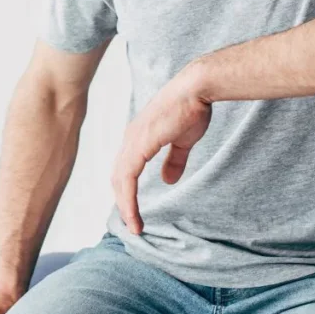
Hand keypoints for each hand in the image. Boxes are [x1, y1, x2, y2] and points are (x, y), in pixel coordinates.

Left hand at [112, 63, 212, 235]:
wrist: (197, 88)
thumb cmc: (192, 108)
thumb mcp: (183, 139)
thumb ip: (174, 160)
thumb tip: (167, 180)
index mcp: (138, 136)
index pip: (125, 169)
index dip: (127, 191)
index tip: (134, 211)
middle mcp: (131, 138)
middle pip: (117, 177)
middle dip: (123, 202)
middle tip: (132, 223)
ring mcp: (133, 140)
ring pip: (119, 180)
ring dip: (124, 205)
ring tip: (133, 225)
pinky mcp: (140, 144)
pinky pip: (127, 177)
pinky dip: (128, 197)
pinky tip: (133, 211)